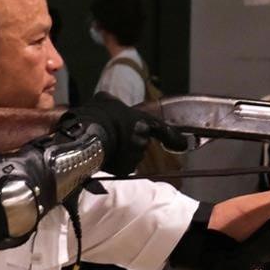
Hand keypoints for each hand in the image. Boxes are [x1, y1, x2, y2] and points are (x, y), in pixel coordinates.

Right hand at [62, 93, 188, 176]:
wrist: (84, 135)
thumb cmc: (95, 115)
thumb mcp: (104, 100)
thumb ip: (114, 101)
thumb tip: (110, 101)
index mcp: (142, 121)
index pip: (162, 130)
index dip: (173, 138)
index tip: (184, 144)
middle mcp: (142, 140)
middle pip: (140, 143)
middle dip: (130, 141)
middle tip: (113, 136)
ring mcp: (135, 156)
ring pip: (131, 156)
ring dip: (122, 152)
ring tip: (105, 145)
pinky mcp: (126, 169)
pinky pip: (123, 167)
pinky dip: (116, 163)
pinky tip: (105, 156)